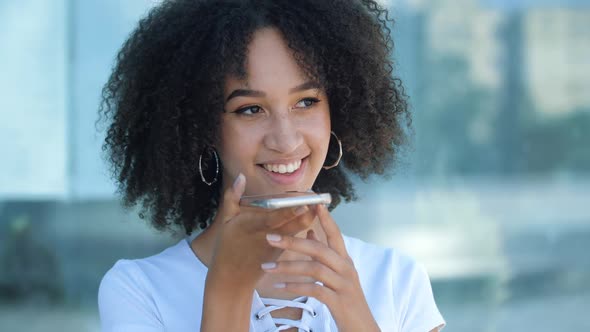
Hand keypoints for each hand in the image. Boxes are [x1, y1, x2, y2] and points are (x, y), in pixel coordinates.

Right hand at [207, 173, 316, 287]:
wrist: (232, 277)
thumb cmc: (227, 245)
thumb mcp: (225, 221)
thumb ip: (233, 197)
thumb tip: (241, 176)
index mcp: (252, 226)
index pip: (275, 218)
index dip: (291, 212)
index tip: (306, 204)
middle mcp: (268, 236)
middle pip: (293, 224)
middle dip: (308, 212)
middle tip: (320, 198)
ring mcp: (277, 245)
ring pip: (298, 231)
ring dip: (309, 218)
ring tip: (320, 204)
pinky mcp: (281, 251)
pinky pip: (296, 237)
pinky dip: (303, 226)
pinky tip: (313, 215)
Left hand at [262, 204, 379, 331]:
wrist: (363, 328)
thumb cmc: (346, 300)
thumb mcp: (338, 274)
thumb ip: (326, 253)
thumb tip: (310, 232)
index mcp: (345, 260)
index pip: (335, 234)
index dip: (325, 218)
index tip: (313, 202)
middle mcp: (346, 269)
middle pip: (319, 249)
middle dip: (293, 241)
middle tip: (270, 237)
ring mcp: (343, 285)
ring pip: (314, 268)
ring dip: (288, 266)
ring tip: (267, 267)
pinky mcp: (338, 301)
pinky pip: (314, 290)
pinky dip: (296, 286)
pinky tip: (280, 286)